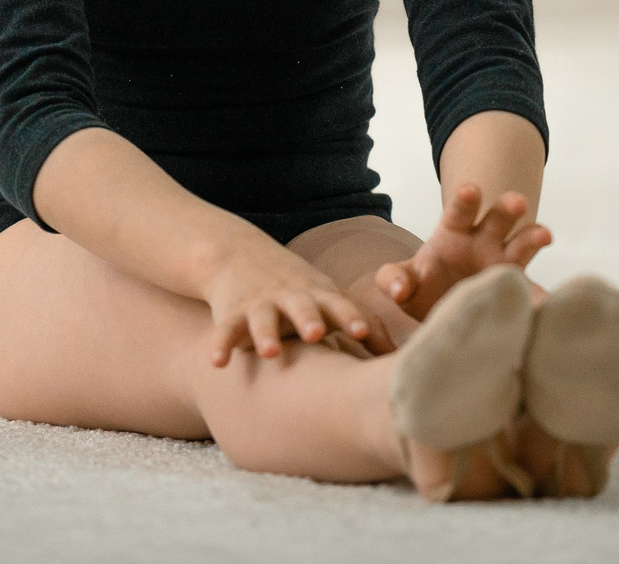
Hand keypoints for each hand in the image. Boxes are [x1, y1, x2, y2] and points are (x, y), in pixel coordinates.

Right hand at [202, 237, 379, 366]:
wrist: (239, 254)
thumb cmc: (300, 289)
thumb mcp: (331, 299)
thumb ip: (366, 326)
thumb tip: (401, 358)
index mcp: (320, 296)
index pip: (339, 305)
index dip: (350, 317)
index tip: (362, 332)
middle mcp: (292, 298)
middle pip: (302, 308)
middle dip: (308, 320)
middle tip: (316, 333)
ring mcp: (260, 304)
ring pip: (264, 319)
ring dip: (266, 334)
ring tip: (269, 352)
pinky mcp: (231, 313)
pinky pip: (226, 331)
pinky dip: (220, 345)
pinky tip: (217, 363)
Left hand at [374, 184, 551, 321]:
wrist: (443, 311)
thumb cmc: (422, 288)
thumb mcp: (402, 281)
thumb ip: (394, 279)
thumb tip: (398, 290)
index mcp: (454, 232)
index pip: (459, 210)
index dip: (465, 200)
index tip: (469, 189)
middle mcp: (484, 242)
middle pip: (498, 218)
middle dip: (507, 208)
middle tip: (517, 201)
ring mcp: (503, 265)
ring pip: (522, 245)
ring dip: (532, 238)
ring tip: (544, 235)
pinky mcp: (516, 292)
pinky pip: (532, 294)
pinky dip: (542, 298)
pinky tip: (552, 303)